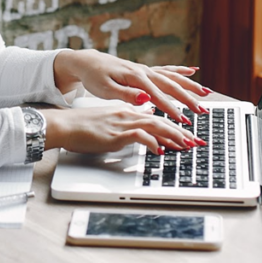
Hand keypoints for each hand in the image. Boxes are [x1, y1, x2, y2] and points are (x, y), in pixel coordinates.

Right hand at [41, 106, 201, 155]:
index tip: (186, 136)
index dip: (173, 127)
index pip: (155, 118)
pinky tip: (160, 151)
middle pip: (160, 121)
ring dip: (174, 136)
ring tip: (187, 145)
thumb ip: (123, 123)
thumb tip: (138, 125)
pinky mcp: (116, 133)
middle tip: (197, 141)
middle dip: (181, 132)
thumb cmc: (81, 127)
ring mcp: (122, 123)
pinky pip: (140, 136)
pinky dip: (153, 143)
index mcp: (125, 112)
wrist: (64, 125)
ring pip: (155, 126)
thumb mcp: (106, 122)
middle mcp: (127, 115)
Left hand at [54, 50, 209, 123]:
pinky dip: (180, 71)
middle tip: (203, 111)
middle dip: (188, 99)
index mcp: (136, 77)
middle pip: (171, 86)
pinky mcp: (144, 70)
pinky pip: (166, 70)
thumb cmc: (94, 77)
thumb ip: (127, 94)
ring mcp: (145, 70)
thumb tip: (146, 98)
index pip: (158, 96)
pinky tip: (192, 71)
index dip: (172, 109)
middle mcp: (144, 71)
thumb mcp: (105, 89)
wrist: (87, 62)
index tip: (183, 120)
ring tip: (207, 93)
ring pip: (172, 77)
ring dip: (190, 86)